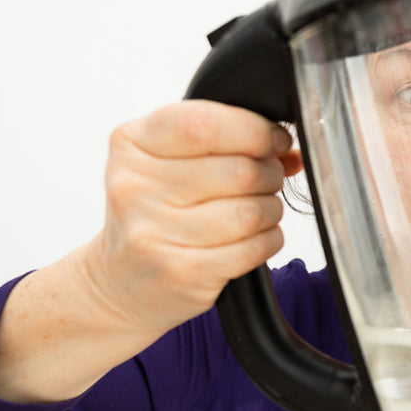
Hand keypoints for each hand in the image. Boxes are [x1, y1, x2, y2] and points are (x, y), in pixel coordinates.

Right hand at [81, 99, 302, 338]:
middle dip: (270, 173)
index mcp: (131, 145)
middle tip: (266, 180)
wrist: (120, 285)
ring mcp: (156, 235)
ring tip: (257, 210)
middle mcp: (135, 188)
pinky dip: (268, 239)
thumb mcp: (170, 162)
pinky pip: (255, 247)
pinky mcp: (182, 274)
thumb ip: (224, 142)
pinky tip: (253, 238)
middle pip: (239, 170)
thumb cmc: (153, 213)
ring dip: (270, 209)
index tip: (274, 139)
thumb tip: (290, 149)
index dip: (254, 130)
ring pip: (251, 211)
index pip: (204, 125)